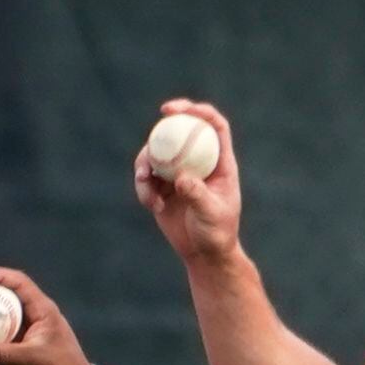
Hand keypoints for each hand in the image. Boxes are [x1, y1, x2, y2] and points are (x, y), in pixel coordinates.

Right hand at [134, 98, 244, 266]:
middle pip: (181, 130)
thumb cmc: (216, 234)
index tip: (178, 110)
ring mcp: (178, 172)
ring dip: (146, 164)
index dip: (199, 111)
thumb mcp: (210, 214)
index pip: (214, 127)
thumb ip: (197, 195)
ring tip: (146, 185)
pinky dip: (143, 188)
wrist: (204, 254)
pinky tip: (154, 207)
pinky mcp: (162, 186)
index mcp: (220, 164)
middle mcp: (199, 162)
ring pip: (156, 153)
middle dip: (167, 121)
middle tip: (158, 119)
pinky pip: (145, 177)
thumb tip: (181, 177)